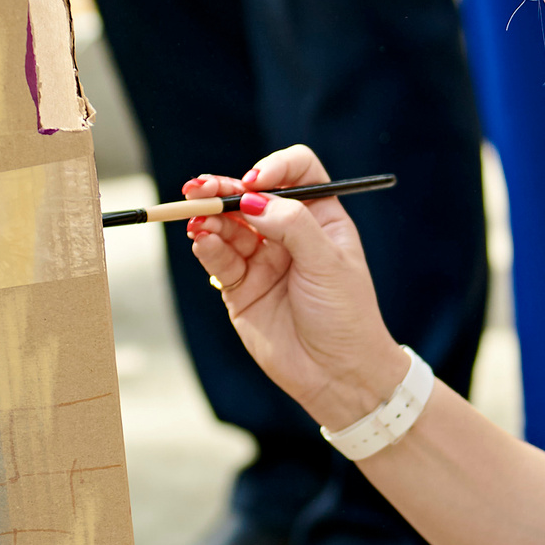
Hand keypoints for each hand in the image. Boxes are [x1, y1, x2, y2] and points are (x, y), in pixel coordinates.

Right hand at [182, 145, 408, 431]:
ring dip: (209, 218)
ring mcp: (263, 259)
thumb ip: (292, 225)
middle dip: (224, 189)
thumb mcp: (328, 264)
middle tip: (199, 189)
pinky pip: (219, 258)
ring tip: (197, 220)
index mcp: (321, 218)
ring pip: (229, 225)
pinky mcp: (240, 287)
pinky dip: (207, 247)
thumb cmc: (347, 317)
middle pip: (251, 196)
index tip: (256, 182)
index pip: (296, 173)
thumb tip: (251, 200)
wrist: (338, 375)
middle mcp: (289, 233)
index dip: (274, 168)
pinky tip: (201, 241)